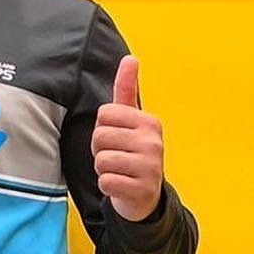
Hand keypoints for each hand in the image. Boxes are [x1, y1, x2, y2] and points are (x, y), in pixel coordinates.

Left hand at [90, 55, 163, 222]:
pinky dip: (107, 186)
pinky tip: (121, 185)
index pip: (104, 114)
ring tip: (119, 171)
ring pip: (101, 160)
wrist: (145, 196)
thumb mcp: (131, 121)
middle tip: (116, 157)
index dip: (102, 127)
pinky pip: (105, 181)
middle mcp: (154, 142)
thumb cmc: (132, 153)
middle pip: (100, 136)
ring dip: (103, 168)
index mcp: (149, 121)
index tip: (116, 138)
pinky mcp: (143, 190)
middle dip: (100, 149)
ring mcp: (151, 167)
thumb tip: (130, 58)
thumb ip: (126, 89)